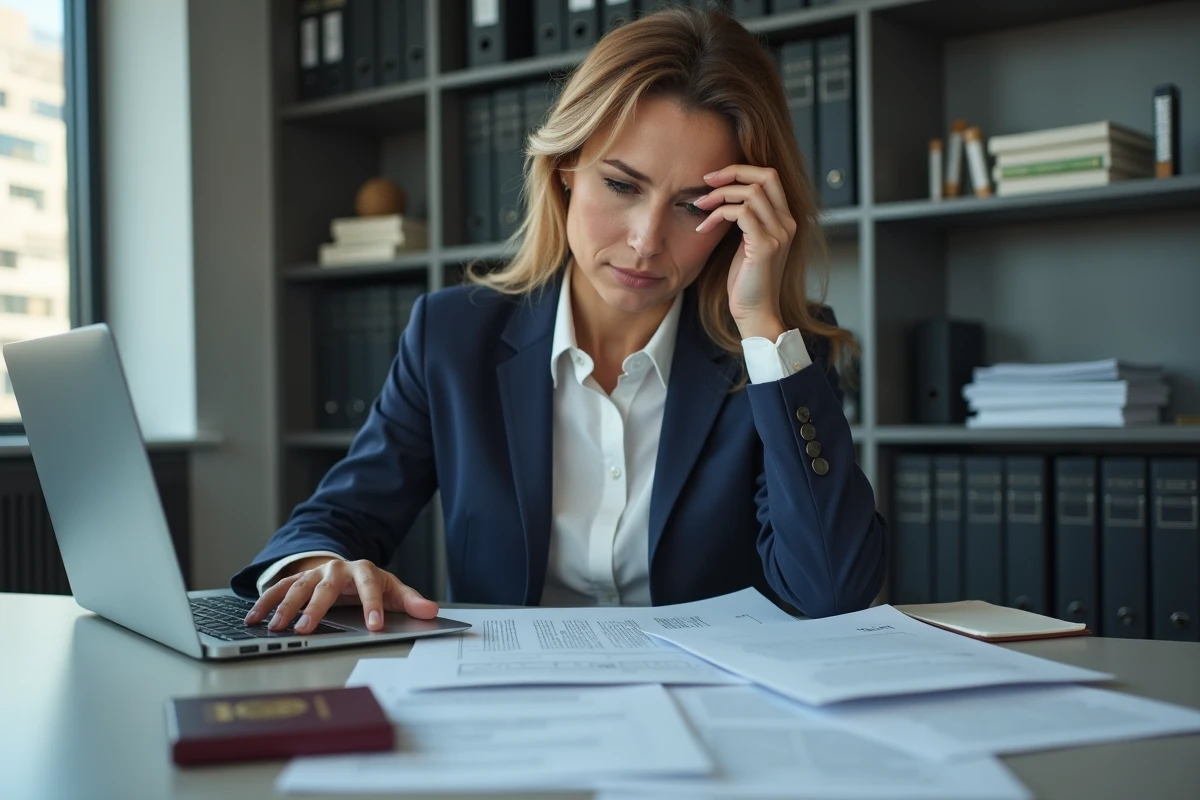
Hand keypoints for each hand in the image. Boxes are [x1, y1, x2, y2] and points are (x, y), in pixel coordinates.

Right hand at [243, 558, 439, 632]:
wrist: (346, 568)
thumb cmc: (370, 583)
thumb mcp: (393, 590)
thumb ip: (411, 601)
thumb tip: (432, 611)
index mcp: (363, 571)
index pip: (370, 586)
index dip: (373, 606)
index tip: (375, 627)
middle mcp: (335, 569)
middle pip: (325, 587)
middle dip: (316, 608)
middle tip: (307, 629)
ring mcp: (313, 574)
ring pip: (297, 588)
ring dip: (285, 607)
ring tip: (277, 627)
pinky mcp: (296, 580)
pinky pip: (276, 590)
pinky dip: (263, 603)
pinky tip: (253, 619)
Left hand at [692, 165, 795, 339]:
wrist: (756, 313)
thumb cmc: (747, 282)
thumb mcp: (747, 244)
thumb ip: (745, 220)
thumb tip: (723, 197)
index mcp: (784, 220)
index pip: (769, 177)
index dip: (741, 171)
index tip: (713, 180)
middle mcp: (787, 223)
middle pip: (766, 175)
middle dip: (732, 172)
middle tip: (706, 181)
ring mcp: (779, 233)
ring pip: (750, 192)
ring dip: (719, 196)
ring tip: (700, 208)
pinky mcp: (765, 246)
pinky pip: (741, 213)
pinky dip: (717, 215)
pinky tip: (703, 228)